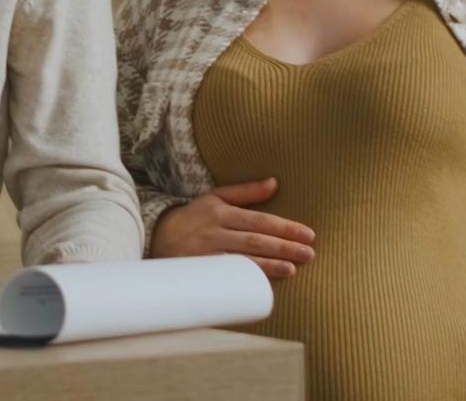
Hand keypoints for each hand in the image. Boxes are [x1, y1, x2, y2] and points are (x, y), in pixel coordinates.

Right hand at [149, 177, 315, 278]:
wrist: (156, 238)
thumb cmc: (193, 218)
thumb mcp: (215, 198)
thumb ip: (246, 192)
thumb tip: (275, 182)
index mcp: (220, 211)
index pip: (258, 219)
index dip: (284, 227)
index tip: (308, 234)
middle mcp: (213, 230)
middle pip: (254, 239)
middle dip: (283, 246)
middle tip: (309, 253)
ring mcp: (206, 253)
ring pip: (242, 258)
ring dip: (268, 264)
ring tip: (292, 269)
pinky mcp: (200, 271)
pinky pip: (227, 276)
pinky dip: (246, 279)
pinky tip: (264, 284)